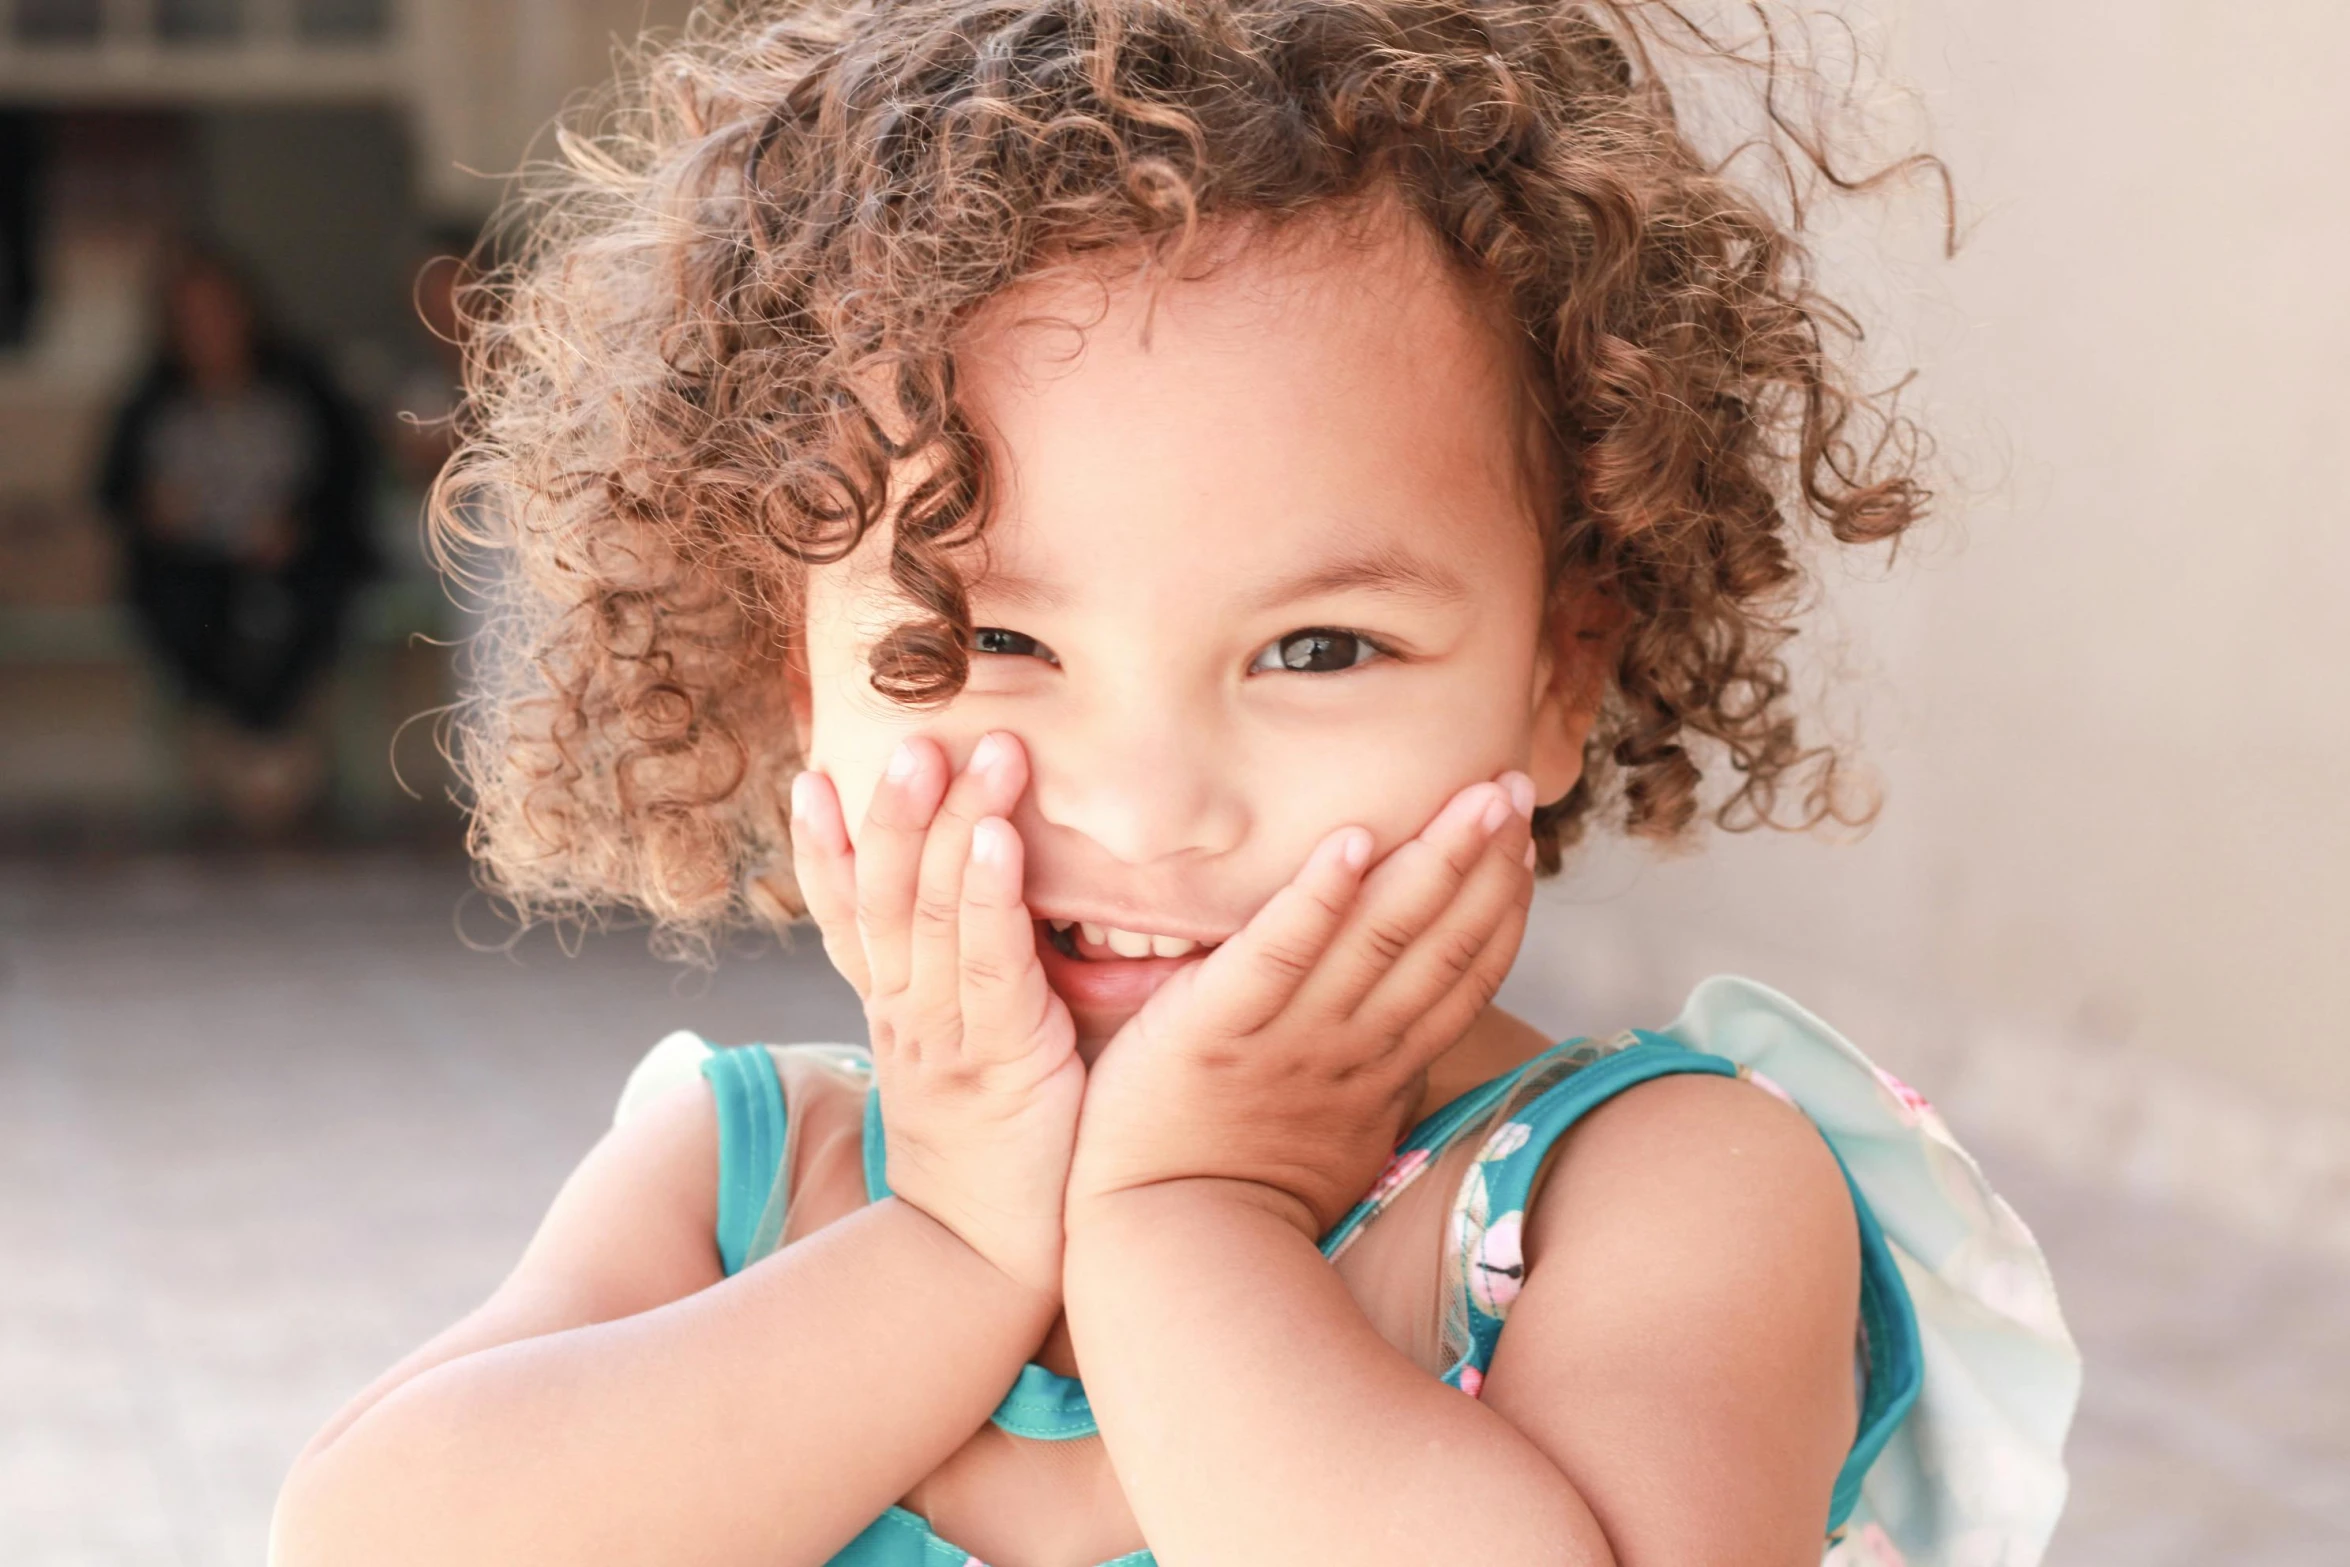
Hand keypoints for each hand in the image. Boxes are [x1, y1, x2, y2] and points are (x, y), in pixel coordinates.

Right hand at [791, 734, 1083, 1298]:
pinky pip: (990, 963)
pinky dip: (989, 895)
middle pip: (882, 895)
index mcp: (891, 1010)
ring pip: (931, 914)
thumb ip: (964, 991)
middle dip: (891, 809)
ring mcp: (947, 1035)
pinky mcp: (1004, 1056)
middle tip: (911, 735)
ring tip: (961, 751)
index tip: (811, 779)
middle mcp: (905, 1014)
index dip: (824, 848)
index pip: (844, 917)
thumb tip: (992, 923)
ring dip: (946, 825)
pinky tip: (998, 838)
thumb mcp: (960, 1060)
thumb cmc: (997, 1154)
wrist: (993, 1262)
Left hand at [1065, 774, 1535, 1240]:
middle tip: (1513, 786)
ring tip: (1470, 795)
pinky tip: (1351, 840)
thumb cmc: (1233, 1195)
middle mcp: (1349, 1048)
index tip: (1524, 851)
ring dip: (1430, 859)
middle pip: (1436, 943)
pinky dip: (1316, 897)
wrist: (1167, 1250)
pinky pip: (1276, 953)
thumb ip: (1362, 1080)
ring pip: (1379, 936)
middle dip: (1482, 861)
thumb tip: (1393, 1042)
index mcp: (1376, 1073)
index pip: (1458, 980)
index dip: (1499, 912)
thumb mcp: (1333, 1142)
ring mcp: (1289, 1036)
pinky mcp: (1218, 1026)